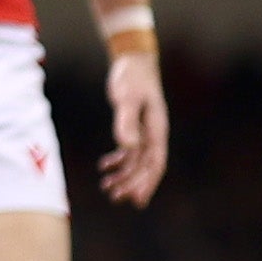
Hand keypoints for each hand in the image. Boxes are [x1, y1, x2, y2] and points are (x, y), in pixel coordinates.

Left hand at [102, 48, 168, 205]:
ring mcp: (144, 131)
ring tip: (107, 189)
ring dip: (124, 176)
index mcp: (156, 129)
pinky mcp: (134, 126)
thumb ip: (126, 122)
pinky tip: (104, 167)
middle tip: (116, 198)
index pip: (154, 162)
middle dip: (133, 184)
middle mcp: (153, 133)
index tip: (136, 198)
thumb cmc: (131, 78)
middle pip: (146, 166)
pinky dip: (118, 161)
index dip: (146, 181)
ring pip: (136, 161)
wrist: (133, 62)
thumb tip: (127, 147)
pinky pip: (129, 150)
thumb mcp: (126, 98)